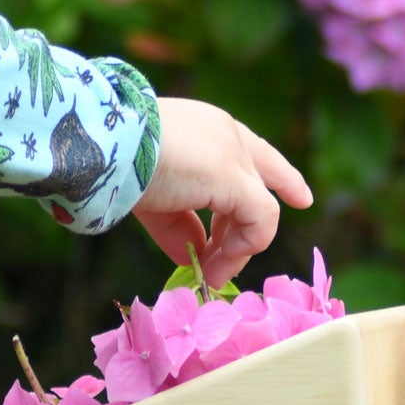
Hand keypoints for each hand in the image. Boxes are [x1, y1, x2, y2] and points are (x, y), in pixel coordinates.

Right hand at [131, 97, 312, 289]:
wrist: (103, 142)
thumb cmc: (117, 162)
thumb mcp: (151, 195)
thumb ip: (178, 224)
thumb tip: (192, 257)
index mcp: (206, 128)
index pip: (254, 152)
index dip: (280, 177)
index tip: (301, 198)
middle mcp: (228, 135)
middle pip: (259, 186)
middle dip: (242, 233)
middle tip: (215, 269)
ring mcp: (234, 154)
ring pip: (259, 210)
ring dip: (236, 251)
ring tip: (208, 276)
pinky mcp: (235, 177)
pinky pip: (257, 223)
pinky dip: (239, 251)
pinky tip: (211, 266)